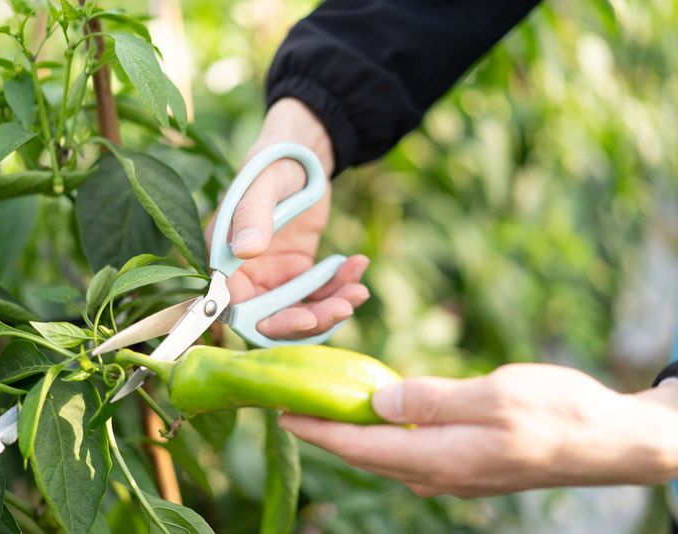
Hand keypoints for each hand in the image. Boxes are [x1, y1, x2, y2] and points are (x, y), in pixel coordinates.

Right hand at [205, 98, 368, 338]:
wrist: (302, 155)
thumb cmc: (273, 164)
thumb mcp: (262, 185)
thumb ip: (252, 215)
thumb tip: (246, 249)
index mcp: (224, 259)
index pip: (237, 308)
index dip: (268, 322)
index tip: (306, 319)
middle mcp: (245, 275)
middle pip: (272, 319)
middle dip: (310, 321)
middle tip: (344, 308)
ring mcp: (273, 277)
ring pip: (299, 312)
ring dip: (331, 308)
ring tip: (359, 291)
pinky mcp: (299, 273)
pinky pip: (319, 294)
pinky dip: (341, 286)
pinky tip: (357, 265)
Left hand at [280, 363, 677, 496]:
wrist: (609, 442)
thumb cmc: (559, 412)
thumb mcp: (493, 395)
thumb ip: (431, 399)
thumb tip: (376, 401)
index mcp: (441, 456)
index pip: (361, 448)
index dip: (318, 431)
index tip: (282, 413)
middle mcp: (440, 473)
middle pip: (367, 455)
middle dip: (326, 434)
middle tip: (292, 408)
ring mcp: (455, 474)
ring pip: (388, 457)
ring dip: (353, 436)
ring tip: (326, 411)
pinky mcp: (468, 466)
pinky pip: (411, 453)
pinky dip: (385, 436)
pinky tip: (380, 415)